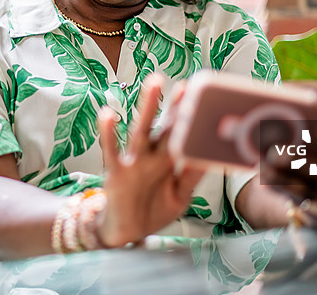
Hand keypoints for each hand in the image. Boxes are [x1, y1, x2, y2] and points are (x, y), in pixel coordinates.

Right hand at [96, 75, 203, 246]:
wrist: (127, 232)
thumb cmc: (153, 210)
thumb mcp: (179, 196)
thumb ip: (191, 177)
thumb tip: (209, 158)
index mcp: (168, 161)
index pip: (181, 133)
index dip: (190, 116)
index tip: (201, 94)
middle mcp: (152, 156)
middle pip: (164, 126)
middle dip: (174, 106)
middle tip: (184, 84)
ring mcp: (133, 162)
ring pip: (141, 131)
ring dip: (147, 107)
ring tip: (154, 85)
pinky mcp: (116, 173)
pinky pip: (112, 151)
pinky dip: (108, 134)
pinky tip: (107, 115)